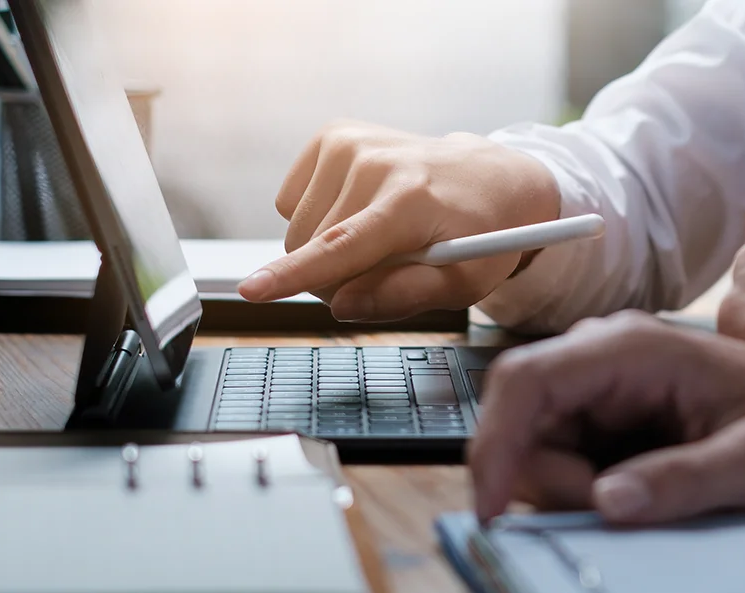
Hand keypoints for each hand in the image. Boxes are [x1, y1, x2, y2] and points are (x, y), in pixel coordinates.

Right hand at [236, 121, 558, 320]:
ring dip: (324, 248)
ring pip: (296, 228)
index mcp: (411, 202)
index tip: (251, 291)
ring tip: (375, 238)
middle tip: (379, 272)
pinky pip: (291, 201)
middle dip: (332, 277)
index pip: (341, 246)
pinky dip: (316, 216)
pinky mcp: (333, 135)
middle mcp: (376, 163)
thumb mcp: (462, 285)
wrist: (493, 181)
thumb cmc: (479, 239)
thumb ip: (403, 297)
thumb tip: (343, 304)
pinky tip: (356, 209)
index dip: (292, 274)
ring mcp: (351, 143)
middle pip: (311, 247)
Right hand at [468, 311, 744, 523]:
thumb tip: (608, 504)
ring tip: (641, 501)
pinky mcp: (604, 412)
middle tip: (609, 514)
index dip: (494, 443)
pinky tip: (634, 494)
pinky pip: (561, 453)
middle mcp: (601, 356)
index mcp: (629, 349)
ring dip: (566, 487)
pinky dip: (580, 487)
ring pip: (535, 442)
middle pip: (520, 419)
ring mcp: (599, 383)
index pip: (524, 381)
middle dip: (546, 478)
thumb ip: (686, 481)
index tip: (492, 509)